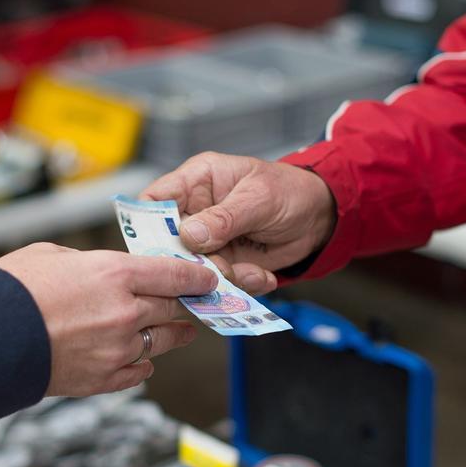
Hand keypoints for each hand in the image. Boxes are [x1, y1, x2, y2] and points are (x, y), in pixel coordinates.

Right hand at [0, 243, 216, 396]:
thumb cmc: (12, 291)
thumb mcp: (53, 254)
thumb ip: (89, 263)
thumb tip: (102, 271)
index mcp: (116, 274)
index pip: (175, 275)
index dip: (196, 277)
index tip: (207, 279)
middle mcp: (125, 312)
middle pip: (172, 308)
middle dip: (184, 304)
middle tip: (193, 303)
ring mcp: (117, 349)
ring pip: (161, 341)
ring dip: (172, 334)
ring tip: (180, 331)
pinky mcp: (103, 378)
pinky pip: (139, 372)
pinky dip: (142, 363)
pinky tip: (142, 359)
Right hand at [141, 152, 335, 292]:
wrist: (320, 218)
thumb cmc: (289, 191)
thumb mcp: (259, 199)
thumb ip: (224, 217)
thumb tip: (190, 234)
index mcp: (196, 182)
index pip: (155, 200)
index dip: (145, 223)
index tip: (154, 248)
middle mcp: (196, 212)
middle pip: (169, 243)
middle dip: (190, 262)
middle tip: (216, 268)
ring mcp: (208, 242)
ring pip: (194, 269)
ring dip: (222, 278)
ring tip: (251, 272)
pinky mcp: (224, 263)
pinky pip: (220, 283)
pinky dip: (242, 284)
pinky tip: (262, 274)